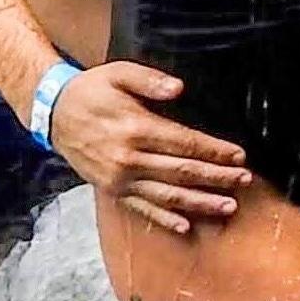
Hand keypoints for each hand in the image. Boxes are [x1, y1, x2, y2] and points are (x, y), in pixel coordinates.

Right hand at [47, 64, 249, 235]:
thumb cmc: (91, 91)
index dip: (215, 151)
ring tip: (228, 207)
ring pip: (168, 196)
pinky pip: (142, 209)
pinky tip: (185, 227)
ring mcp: (120, 179)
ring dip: (201, 203)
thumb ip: (150, 80)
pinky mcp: (112, 191)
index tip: (239, 156)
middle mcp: (130, 159)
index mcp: (136, 128)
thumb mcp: (118, 73)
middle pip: (183, 172)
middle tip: (245, 181)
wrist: (53, 114)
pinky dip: (164, 220)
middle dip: (217, 178)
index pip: (185, 143)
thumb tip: (179, 89)